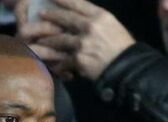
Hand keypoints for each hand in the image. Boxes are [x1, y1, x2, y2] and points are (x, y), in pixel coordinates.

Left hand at [19, 0, 134, 80]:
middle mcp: (90, 26)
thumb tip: (81, 18)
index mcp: (100, 16)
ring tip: (40, 40)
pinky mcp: (79, 59)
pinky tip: (54, 66)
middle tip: (41, 14)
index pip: (78, 3)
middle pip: (65, 19)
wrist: (127, 69)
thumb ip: (96, 20)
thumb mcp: (112, 26)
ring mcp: (83, 43)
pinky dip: (59, 64)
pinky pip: (64, 60)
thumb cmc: (122, 47)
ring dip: (48, 40)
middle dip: (51, 16)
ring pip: (60, 40)